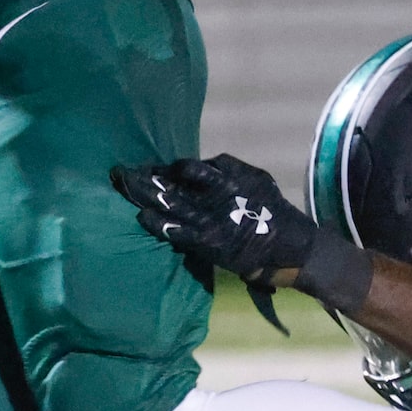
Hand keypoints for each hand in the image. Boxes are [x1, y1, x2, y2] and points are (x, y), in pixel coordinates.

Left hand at [112, 154, 317, 290]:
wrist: (289, 245)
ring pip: (170, 202)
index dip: (169, 168)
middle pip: (173, 180)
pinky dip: (158, 223)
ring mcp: (211, 217)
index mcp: (230, 176)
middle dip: (147, 177)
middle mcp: (217, 193)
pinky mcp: (207, 241)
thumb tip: (204, 166)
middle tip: (122, 172)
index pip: (191, 167)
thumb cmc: (272, 210)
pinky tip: (142, 216)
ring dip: (145, 194)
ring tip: (123, 186)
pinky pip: (177, 230)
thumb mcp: (256, 179)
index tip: (153, 169)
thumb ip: (229, 171)